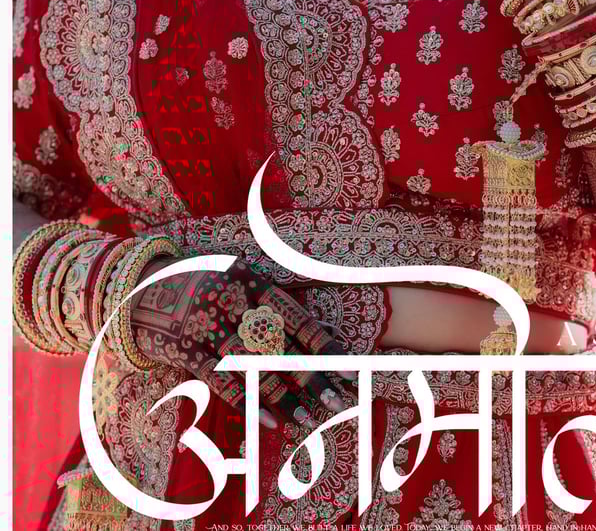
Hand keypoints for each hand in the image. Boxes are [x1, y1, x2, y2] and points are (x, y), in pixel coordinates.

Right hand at [130, 256, 353, 431]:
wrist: (141, 286)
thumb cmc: (204, 284)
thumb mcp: (239, 278)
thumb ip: (272, 303)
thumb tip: (322, 333)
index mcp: (252, 279)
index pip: (296, 317)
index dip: (325, 345)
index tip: (349, 368)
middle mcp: (232, 300)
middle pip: (280, 344)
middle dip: (312, 375)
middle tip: (338, 401)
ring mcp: (207, 325)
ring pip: (254, 366)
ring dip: (284, 395)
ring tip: (308, 419)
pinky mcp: (185, 349)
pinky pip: (223, 381)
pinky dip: (248, 402)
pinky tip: (270, 421)